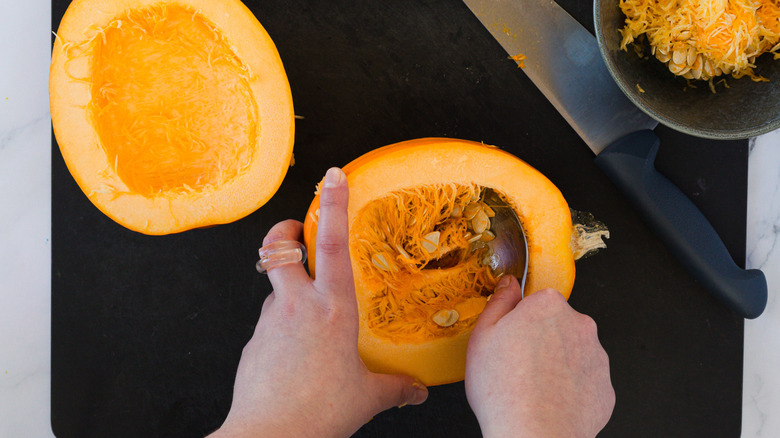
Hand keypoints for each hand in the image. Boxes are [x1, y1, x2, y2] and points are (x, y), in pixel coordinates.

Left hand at [211, 168, 427, 437]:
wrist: (268, 436)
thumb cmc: (319, 412)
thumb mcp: (366, 397)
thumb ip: (394, 388)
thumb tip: (416, 392)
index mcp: (332, 310)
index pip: (331, 243)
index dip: (332, 205)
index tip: (331, 177)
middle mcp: (298, 308)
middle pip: (279, 250)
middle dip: (283, 233)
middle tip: (293, 234)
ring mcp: (270, 323)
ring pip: (275, 293)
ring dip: (288, 295)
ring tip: (307, 324)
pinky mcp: (252, 344)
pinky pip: (269, 326)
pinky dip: (281, 331)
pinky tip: (294, 359)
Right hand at [465, 276, 614, 437]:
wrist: (533, 435)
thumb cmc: (504, 391)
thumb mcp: (482, 336)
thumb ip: (499, 302)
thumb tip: (508, 285)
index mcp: (548, 306)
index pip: (536, 300)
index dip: (519, 320)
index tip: (510, 337)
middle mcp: (579, 325)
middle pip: (556, 325)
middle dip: (540, 340)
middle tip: (517, 364)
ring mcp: (596, 357)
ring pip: (572, 353)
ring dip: (556, 363)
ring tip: (532, 386)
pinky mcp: (605, 387)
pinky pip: (584, 381)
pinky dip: (570, 388)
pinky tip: (549, 399)